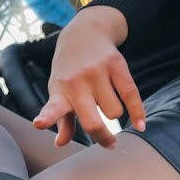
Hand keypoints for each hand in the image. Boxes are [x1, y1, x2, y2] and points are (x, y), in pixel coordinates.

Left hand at [33, 6, 143, 148]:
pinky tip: (140, 125)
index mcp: (60, 92)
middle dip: (103, 137)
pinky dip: (138, 113)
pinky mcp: (117, 65)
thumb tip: (60, 143)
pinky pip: (132, 95)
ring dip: (114, 114)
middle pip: (93, 121)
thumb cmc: (68, 72)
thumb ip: (61, 119)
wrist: (83, 35)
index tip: (39, 123)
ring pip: (114, 111)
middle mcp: (76, 82)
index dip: (46, 117)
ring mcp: (97, 73)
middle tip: (109, 144)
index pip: (52, 108)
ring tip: (106, 103)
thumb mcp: (59, 92)